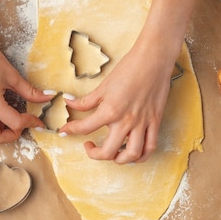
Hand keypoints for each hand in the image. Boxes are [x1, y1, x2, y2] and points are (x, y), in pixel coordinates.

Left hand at [60, 39, 178, 163]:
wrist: (153, 59)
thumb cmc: (129, 68)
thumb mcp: (103, 85)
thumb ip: (87, 100)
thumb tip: (70, 103)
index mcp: (110, 110)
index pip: (85, 128)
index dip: (71, 130)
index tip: (66, 130)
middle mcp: (126, 121)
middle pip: (108, 151)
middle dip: (95, 154)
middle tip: (89, 147)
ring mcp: (142, 123)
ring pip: (132, 154)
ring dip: (120, 160)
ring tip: (113, 154)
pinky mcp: (155, 122)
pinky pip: (150, 147)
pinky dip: (142, 156)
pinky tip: (133, 154)